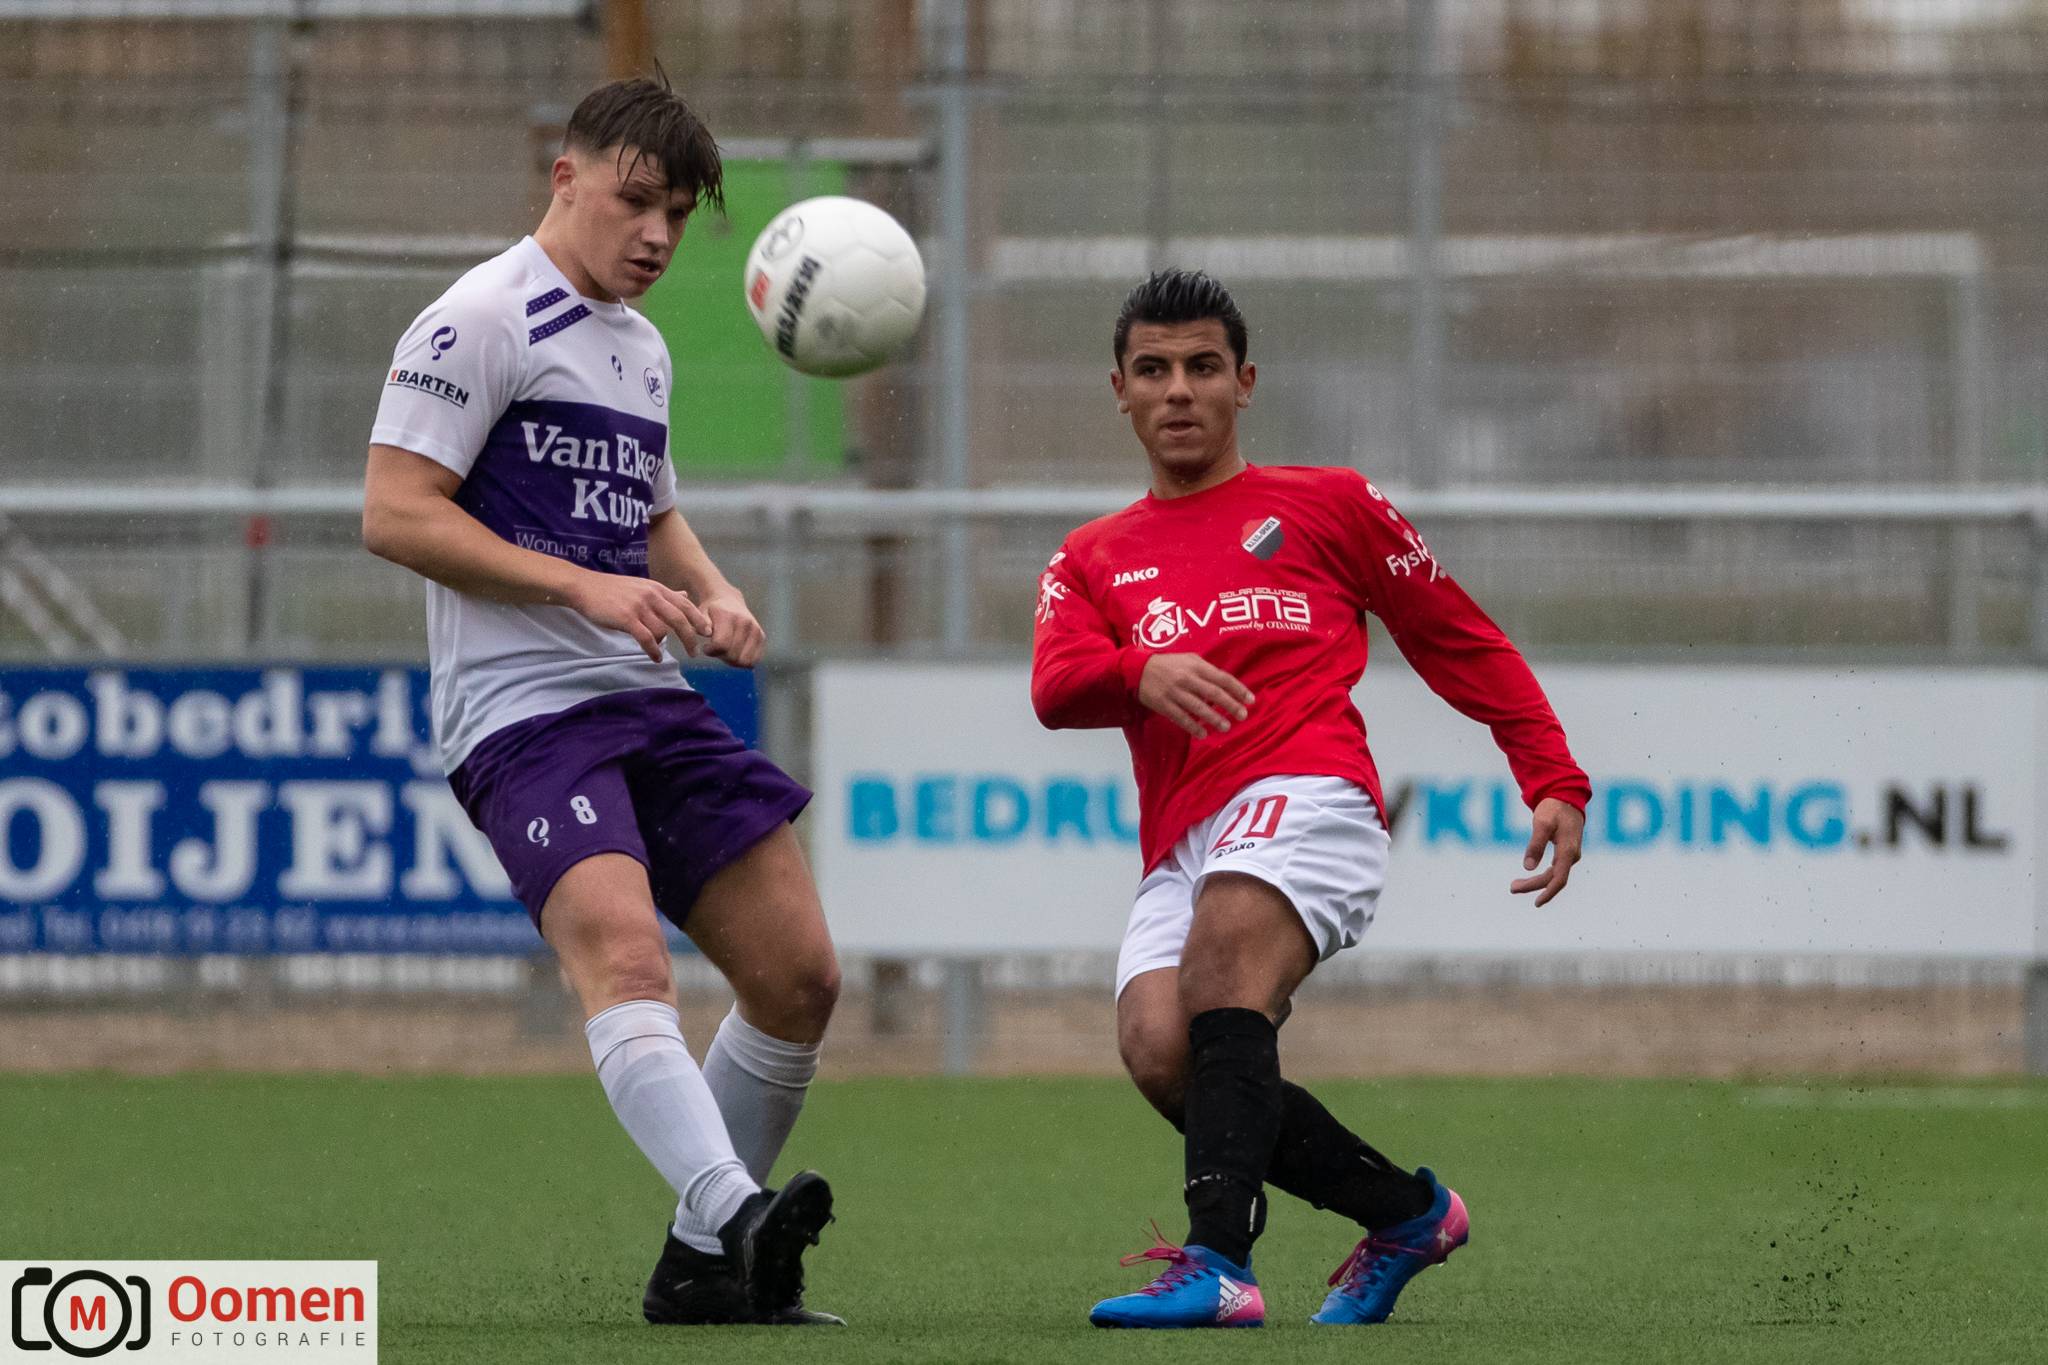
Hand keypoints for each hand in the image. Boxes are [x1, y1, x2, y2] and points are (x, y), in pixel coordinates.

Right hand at [568, 572, 712, 662]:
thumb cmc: (613, 590)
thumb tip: (685, 596)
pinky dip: (653, 650)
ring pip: (662, 630)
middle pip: (680, 619)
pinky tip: (655, 658)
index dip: (698, 619)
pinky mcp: (626, 618)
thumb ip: (664, 594)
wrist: (584, 587)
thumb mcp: (643, 586)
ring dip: (663, 643)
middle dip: (690, 637)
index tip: (708, 633)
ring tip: (657, 649)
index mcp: (657, 588)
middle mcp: (651, 595)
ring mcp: (639, 606)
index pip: (685, 604)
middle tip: (694, 652)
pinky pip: (646, 638)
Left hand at [696, 590, 766, 667]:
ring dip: (733, 661)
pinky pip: (754, 660)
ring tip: (725, 651)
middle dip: (721, 657)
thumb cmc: (712, 611)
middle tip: (715, 650)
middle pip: (733, 655)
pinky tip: (735, 653)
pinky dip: (743, 661)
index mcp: (729, 617)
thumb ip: (701, 624)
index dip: (711, 651)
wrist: (729, 601)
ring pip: (745, 661)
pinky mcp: (761, 637)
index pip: (721, 644)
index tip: (706, 647)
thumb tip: (707, 633)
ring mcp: (756, 630)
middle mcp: (745, 623)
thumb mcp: (701, 613)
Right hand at [1137, 653, 1253, 739]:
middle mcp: (1187, 678)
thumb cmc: (1169, 664)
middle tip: (1242, 715)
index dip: (1238, 689)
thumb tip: (1227, 685)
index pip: (1222, 678)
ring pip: (1198, 707)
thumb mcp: (1189, 659)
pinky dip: (1192, 726)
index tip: (1250, 700)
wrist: (1138, 670)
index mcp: (1196, 666)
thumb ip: (1207, 670)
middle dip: (1230, 705)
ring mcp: (1174, 692)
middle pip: (1213, 693)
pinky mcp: (1163, 704)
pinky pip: (1180, 717)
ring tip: (1226, 727)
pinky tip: (1202, 734)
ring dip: (1213, 718)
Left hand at [1511, 797, 1583, 907]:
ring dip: (1535, 882)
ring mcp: (1570, 854)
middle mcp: (1572, 856)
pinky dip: (1542, 876)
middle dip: (1532, 886)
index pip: (1559, 879)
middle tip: (1512, 887)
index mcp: (1568, 851)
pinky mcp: (1565, 852)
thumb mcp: (1542, 824)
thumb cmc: (1554, 809)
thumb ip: (1535, 845)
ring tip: (1515, 885)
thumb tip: (1527, 867)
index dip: (1548, 893)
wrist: (1566, 797)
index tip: (1536, 903)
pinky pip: (1555, 870)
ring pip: (1553, 875)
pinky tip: (1530, 877)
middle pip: (1552, 879)